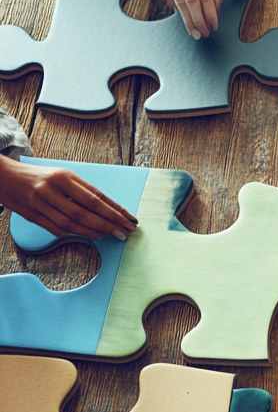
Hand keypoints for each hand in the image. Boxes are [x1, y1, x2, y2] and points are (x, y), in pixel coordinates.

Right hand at [0, 155, 137, 239]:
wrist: (4, 176)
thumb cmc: (40, 176)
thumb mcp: (63, 175)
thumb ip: (82, 191)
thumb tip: (109, 208)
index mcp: (64, 176)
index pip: (96, 197)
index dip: (115, 210)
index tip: (130, 219)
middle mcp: (53, 189)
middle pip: (86, 211)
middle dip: (109, 223)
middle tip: (125, 232)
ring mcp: (40, 202)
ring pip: (72, 222)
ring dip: (94, 231)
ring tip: (110, 235)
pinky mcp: (31, 215)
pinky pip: (56, 228)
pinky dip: (75, 233)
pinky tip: (89, 236)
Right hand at [152, 0, 221, 38]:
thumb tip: (215, 11)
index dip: (210, 13)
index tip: (214, 25)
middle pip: (190, 0)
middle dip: (198, 20)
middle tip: (204, 34)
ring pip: (178, 0)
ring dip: (188, 19)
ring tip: (195, 31)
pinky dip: (178, 8)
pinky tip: (185, 18)